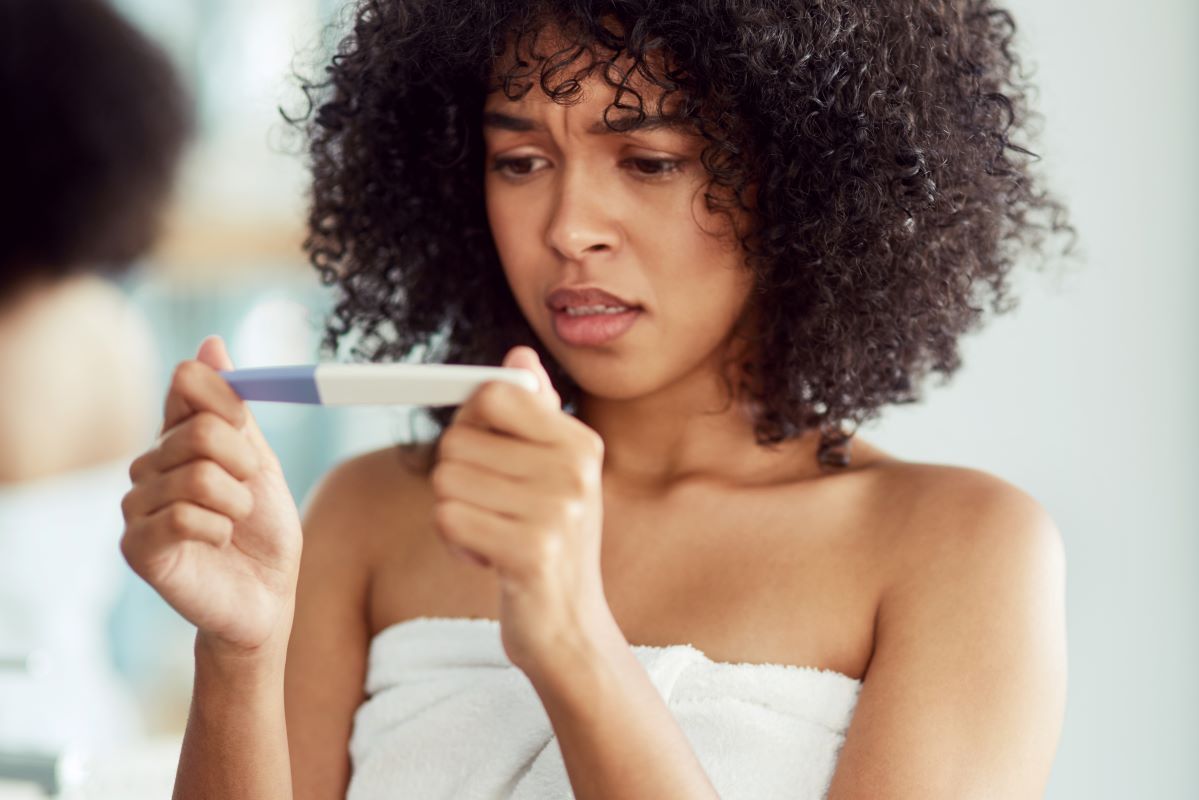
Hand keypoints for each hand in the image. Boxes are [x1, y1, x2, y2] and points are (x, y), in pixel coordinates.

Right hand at [119, 335, 302, 657]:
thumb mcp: (259, 461)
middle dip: (241, 461)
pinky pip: (183, 517)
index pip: (187, 383)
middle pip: (196, 431)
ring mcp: (137, 506)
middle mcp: (150, 466)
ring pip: (196, 476)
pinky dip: (218, 529)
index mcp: (179, 440)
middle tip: (249, 490)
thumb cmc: (263, 532)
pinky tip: (218, 543)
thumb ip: (235, 408)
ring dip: (235, 503)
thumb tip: (211, 343)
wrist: (266, 598)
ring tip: (235, 522)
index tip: (246, 423)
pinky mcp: (137, 546)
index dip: (224, 396)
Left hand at [430, 346, 613, 673]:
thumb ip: (535, 412)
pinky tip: (487, 558)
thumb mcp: (552, 474)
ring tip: (493, 534)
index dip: (470, 420)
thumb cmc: (550, 542)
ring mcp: (557, 513)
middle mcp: (575, 471)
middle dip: (457, 475)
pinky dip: (455, 541)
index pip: (494, 393)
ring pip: (446, 480)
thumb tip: (518, 355)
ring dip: (455, 512)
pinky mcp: (530, 553)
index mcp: (580, 442)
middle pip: (458, 439)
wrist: (571, 629)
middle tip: (492, 508)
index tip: (484, 452)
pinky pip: (448, 518)